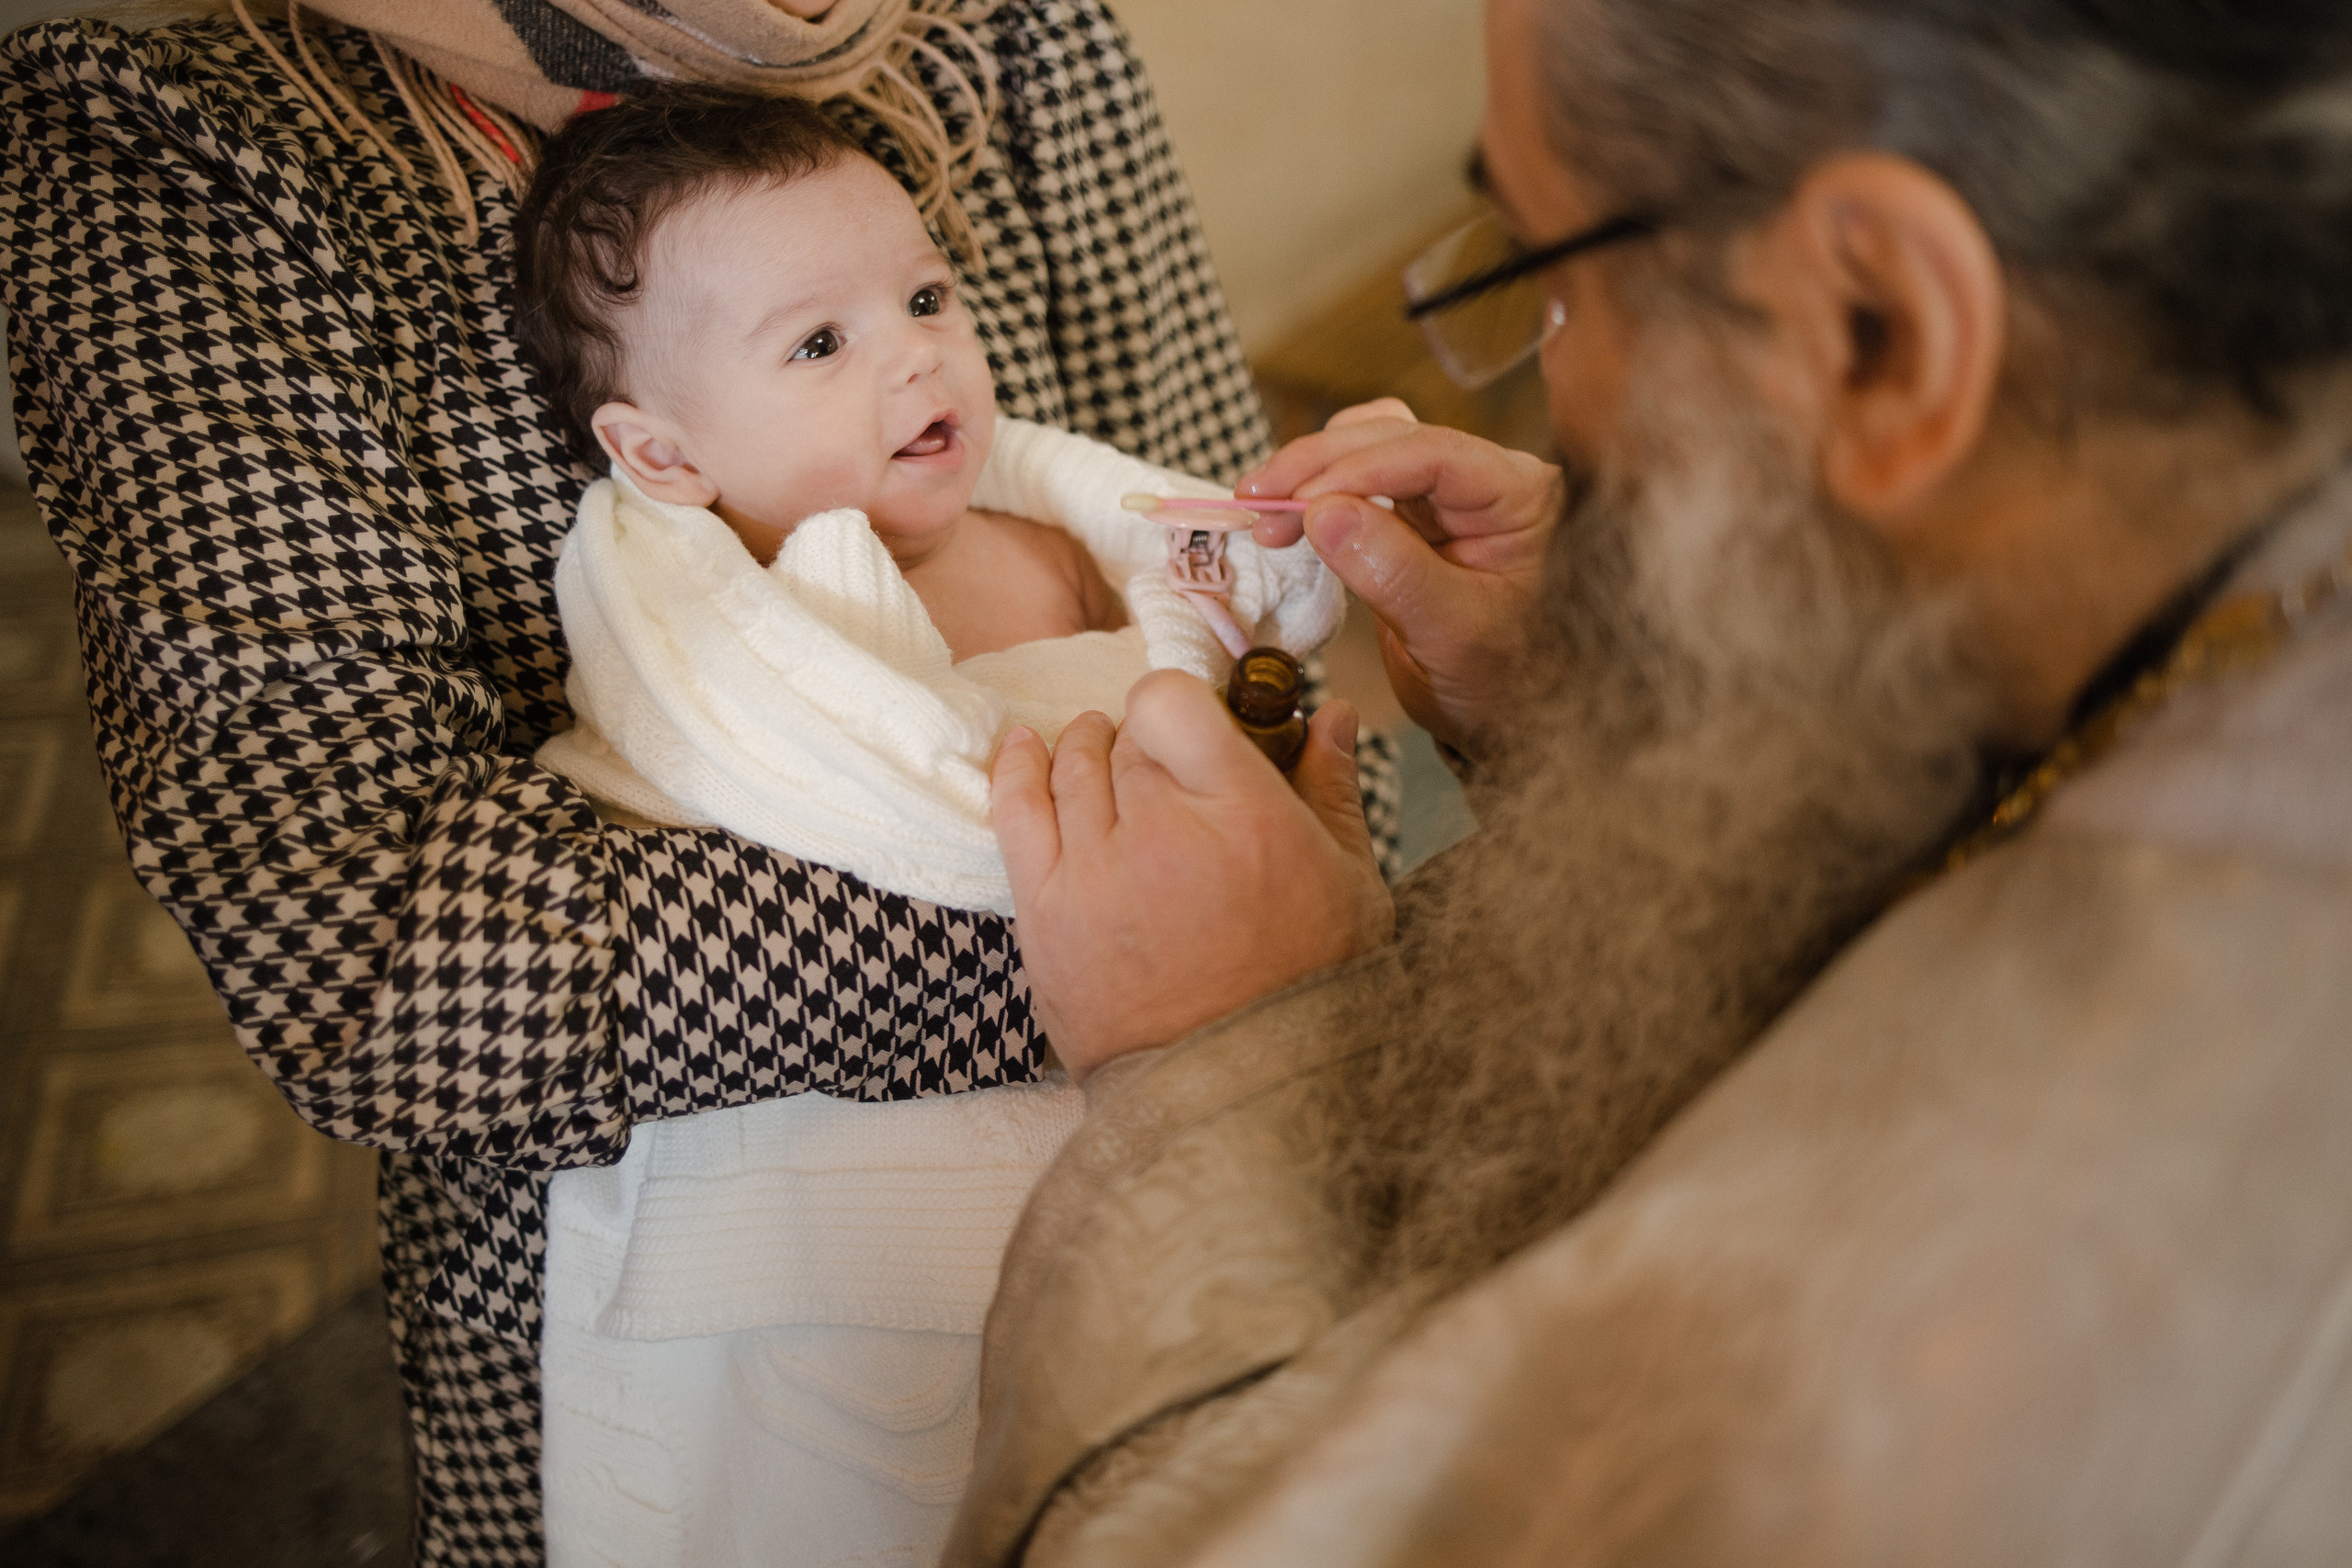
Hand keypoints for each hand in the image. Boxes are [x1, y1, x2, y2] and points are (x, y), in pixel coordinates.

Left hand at [990, 673, 1394, 1080]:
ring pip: (1071, 767)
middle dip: (1144, 743)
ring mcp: (1093, 872)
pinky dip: (1017, 771)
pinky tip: (1024, 749)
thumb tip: (1332, 714)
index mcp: (1243, 812)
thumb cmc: (1307, 988)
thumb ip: (1331, 787)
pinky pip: (1015, 812)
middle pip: (1124, 737)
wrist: (1239, 1093)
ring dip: (1087, 750)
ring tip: (1104, 755)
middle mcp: (1160, 831)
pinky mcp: (1046, 914)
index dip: (1180, 706)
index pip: (1170, 701)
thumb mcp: (1349, 882)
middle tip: (1164, 767)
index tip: (1195, 730)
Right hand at [1240, 399, 1562, 757]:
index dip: (1359, 468)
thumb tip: (1322, 512)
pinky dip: (1314, 492)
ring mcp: (1445, 494)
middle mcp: (1484, 479)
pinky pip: (1355, 482)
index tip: (1299, 500)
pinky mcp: (1410, 514)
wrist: (1501, 718)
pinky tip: (1284, 517)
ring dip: (1308, 472)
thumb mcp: (1451, 634)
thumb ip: (1393, 572)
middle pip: (1392, 438)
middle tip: (1257, 498)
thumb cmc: (1499, 682)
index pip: (1434, 454)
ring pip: (1366, 448)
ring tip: (1261, 510)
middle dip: (1318, 465)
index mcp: (1520, 495)